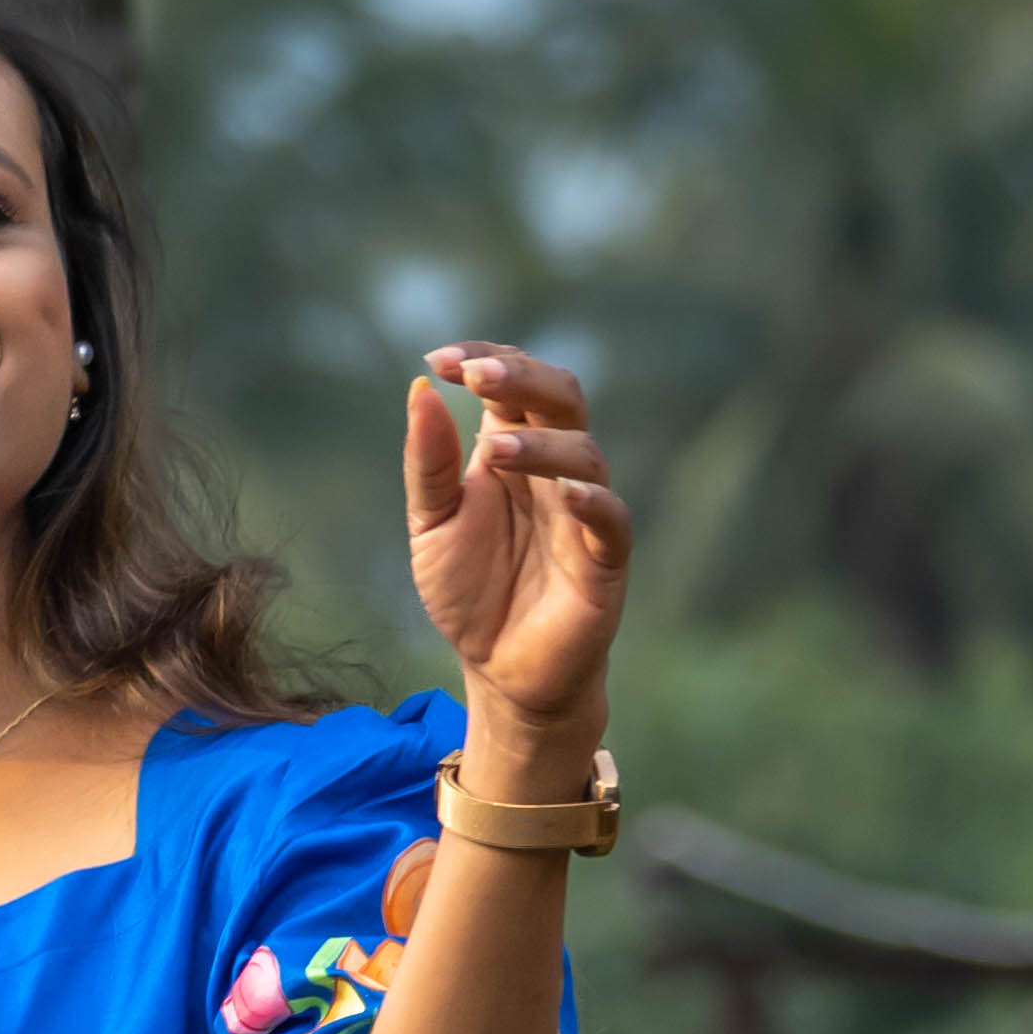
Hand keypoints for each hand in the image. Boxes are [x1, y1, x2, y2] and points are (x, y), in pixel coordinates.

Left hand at [403, 342, 629, 756]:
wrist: (500, 673)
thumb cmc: (471, 594)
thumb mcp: (432, 527)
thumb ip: (429, 465)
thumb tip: (420, 392)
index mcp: (512, 450)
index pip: (512, 385)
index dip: (483, 361)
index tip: (440, 360)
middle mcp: (553, 471)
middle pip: (559, 397)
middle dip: (520, 377)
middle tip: (475, 375)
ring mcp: (583, 512)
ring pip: (584, 453)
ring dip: (539, 444)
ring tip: (491, 451)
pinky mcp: (605, 561)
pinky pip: (612, 520)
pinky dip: (593, 502)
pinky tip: (564, 494)